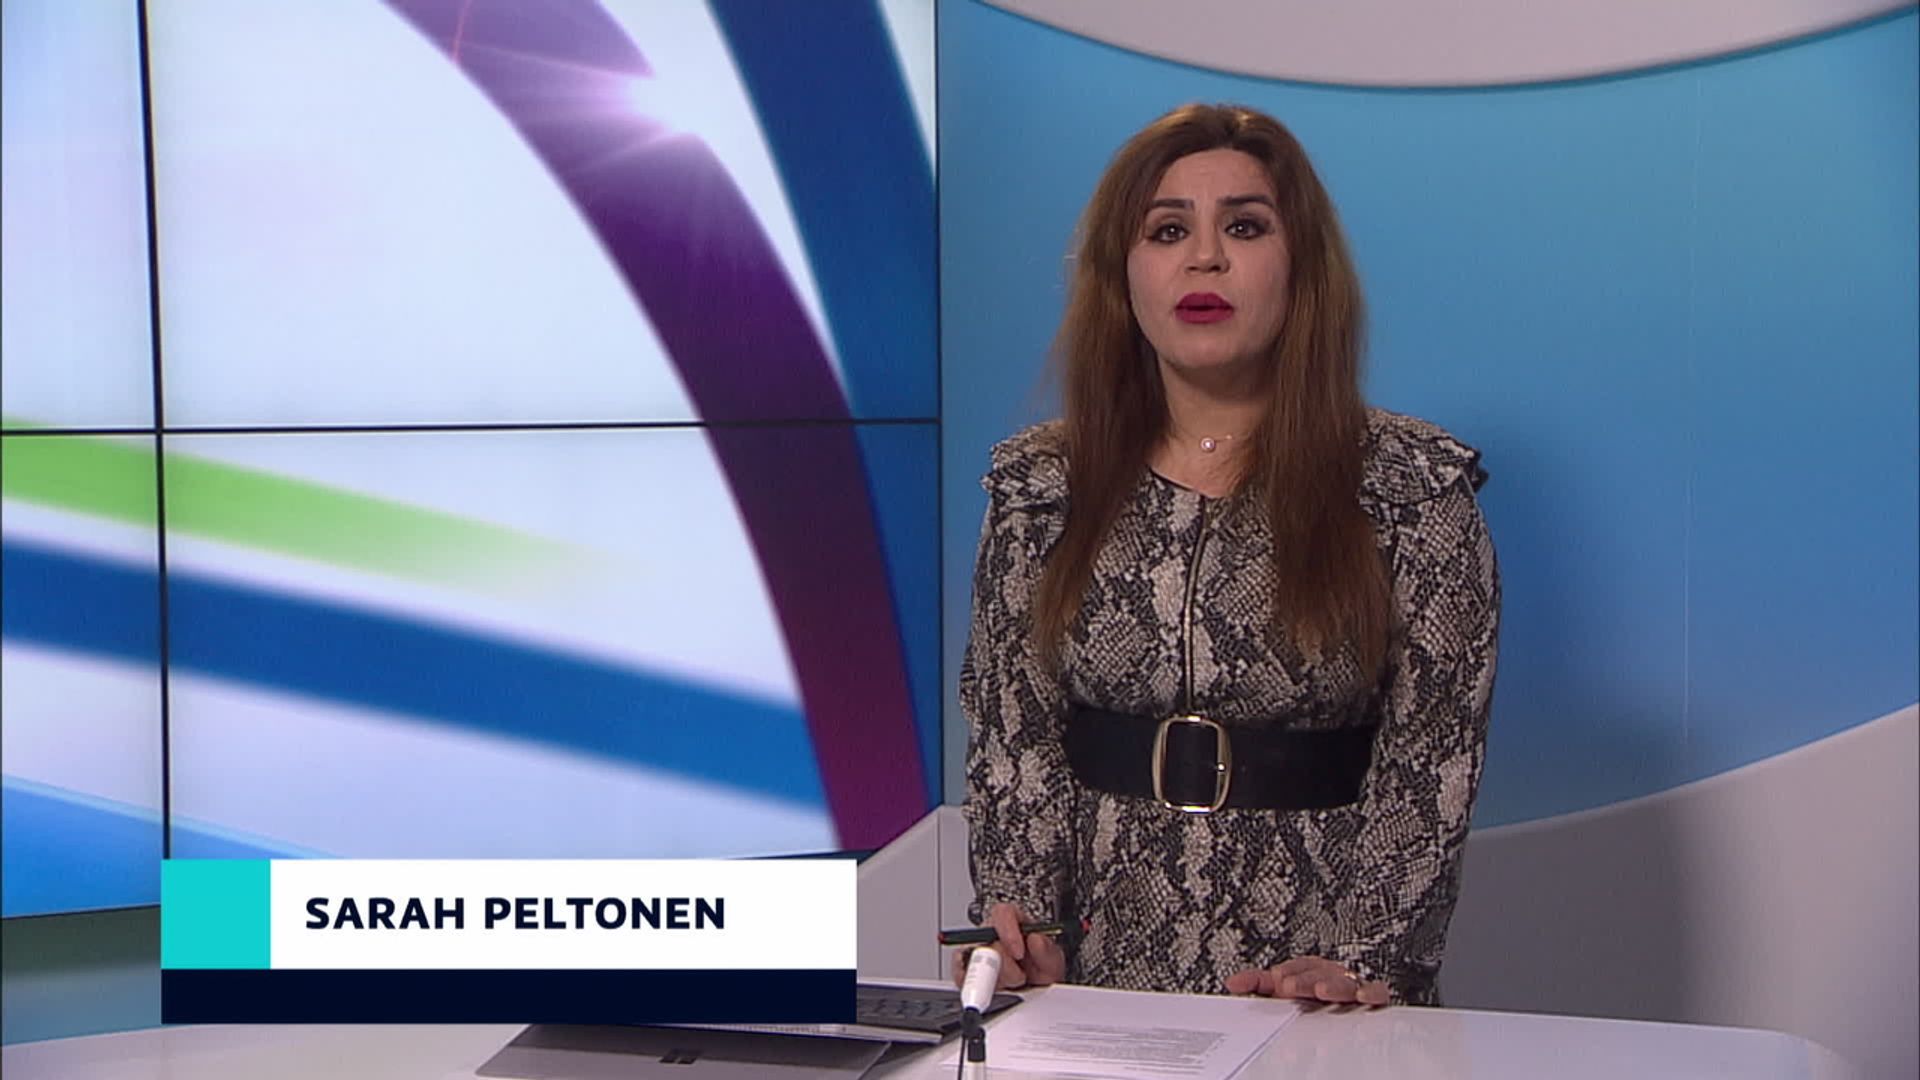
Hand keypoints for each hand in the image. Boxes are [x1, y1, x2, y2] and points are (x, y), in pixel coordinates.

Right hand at [948, 903, 1066, 989]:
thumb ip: (1048, 951)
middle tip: (1018, 978)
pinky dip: (974, 987)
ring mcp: (976, 952)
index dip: (1008, 932)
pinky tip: (992, 992)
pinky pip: (960, 976)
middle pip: (984, 939)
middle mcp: (991, 934)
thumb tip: (1036, 940)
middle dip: (1002, 964)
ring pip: (971, 959)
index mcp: (1013, 921)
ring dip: (993, 979)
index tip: (1019, 953)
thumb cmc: (1040, 971)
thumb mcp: (1053, 962)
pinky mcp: (965, 972)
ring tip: (1011, 986)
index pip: (1002, 914)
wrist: (1035, 993)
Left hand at [1225, 957, 1390, 1005]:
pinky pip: (1378, 992)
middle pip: (1322, 972)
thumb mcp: (1281, 991)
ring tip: (1321, 991)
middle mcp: (1334, 974)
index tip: (1278, 978)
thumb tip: (1232, 983)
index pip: (1303, 964)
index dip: (1291, 969)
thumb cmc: (1310, 999)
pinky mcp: (1372, 997)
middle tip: (1290, 986)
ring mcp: (1353, 985)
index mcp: (1313, 970)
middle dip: (1306, 978)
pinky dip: (1373, 991)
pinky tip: (1363, 996)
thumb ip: (1258, 984)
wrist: (1344, 1019)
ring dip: (1334, 984)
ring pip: (1346, 981)